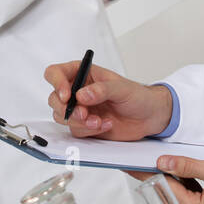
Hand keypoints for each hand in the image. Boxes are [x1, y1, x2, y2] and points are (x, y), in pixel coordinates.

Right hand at [43, 61, 172, 140]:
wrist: (149, 117)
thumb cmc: (137, 95)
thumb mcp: (122, 88)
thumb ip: (102, 90)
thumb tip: (81, 95)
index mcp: (82, 74)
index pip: (56, 73)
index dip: (56, 83)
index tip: (66, 95)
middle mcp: (77, 91)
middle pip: (54, 99)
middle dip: (66, 109)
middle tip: (83, 114)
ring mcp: (80, 109)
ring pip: (62, 117)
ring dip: (79, 122)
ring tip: (99, 121)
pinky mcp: (84, 126)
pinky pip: (76, 130)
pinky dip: (89, 130)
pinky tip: (106, 125)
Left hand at [128, 156, 203, 203]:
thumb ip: (188, 166)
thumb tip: (164, 163)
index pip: (164, 188)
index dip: (147, 173)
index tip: (131, 164)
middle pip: (166, 193)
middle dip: (153, 175)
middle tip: (138, 159)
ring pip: (175, 194)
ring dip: (166, 178)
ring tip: (154, 160)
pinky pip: (186, 195)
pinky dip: (179, 181)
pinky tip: (175, 169)